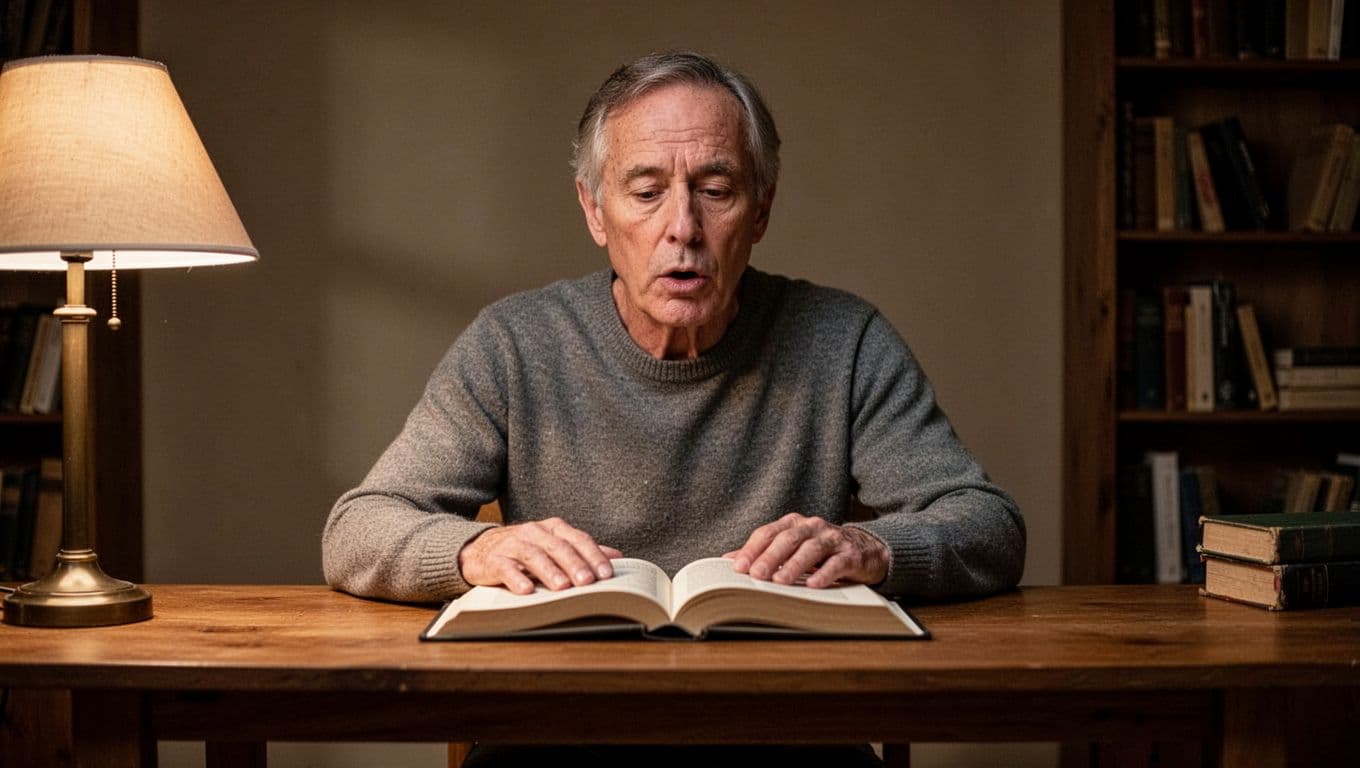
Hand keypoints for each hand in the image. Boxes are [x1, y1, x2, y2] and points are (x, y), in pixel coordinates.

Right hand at [459, 517, 621, 594]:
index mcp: (553, 529)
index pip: (578, 539)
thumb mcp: (554, 546)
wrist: (479, 549)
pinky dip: (516, 579)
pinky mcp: (493, 559)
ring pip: (534, 555)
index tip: (607, 574)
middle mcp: (534, 533)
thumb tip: (616, 556)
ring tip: (563, 587)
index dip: (593, 556)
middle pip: (558, 547)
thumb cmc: (523, 550)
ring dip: (550, 571)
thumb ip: (582, 551)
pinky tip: (526, 591)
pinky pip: (505, 568)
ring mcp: (513, 545)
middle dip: (575, 564)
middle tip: (588, 582)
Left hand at [724, 513, 888, 588]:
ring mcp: (833, 539)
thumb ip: (763, 552)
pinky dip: (823, 574)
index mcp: (793, 524)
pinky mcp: (851, 555)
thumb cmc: (822, 551)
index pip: (768, 532)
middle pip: (788, 539)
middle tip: (756, 575)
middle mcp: (812, 527)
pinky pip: (836, 564)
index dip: (752, 549)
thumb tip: (729, 559)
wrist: (866, 550)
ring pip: (811, 549)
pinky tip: (812, 586)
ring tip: (780, 581)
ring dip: (794, 565)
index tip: (738, 567)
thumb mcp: (792, 548)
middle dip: (770, 557)